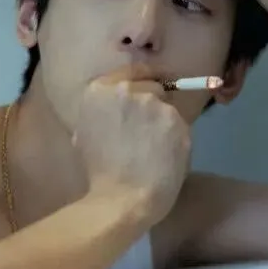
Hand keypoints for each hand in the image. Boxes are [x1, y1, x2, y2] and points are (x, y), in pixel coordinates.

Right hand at [72, 65, 191, 226]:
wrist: (121, 199)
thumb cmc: (99, 172)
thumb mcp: (86, 132)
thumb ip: (104, 110)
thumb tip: (120, 106)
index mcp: (100, 90)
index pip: (133, 70)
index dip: (145, 78)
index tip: (155, 83)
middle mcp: (128, 90)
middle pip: (154, 87)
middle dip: (154, 104)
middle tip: (148, 131)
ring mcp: (155, 105)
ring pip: (169, 109)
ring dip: (165, 124)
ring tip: (156, 150)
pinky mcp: (178, 122)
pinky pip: (181, 127)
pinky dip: (177, 140)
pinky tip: (167, 158)